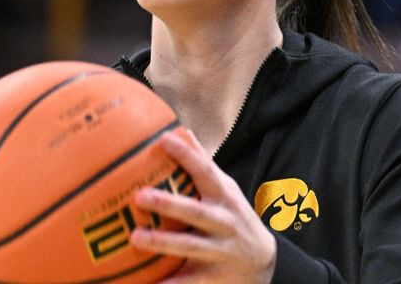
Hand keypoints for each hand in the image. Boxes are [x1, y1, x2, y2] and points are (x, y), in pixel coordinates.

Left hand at [130, 131, 276, 282]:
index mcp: (223, 195)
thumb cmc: (234, 216)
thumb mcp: (225, 188)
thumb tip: (182, 131)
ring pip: (190, 245)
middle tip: (139, 196)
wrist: (264, 262)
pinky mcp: (213, 276)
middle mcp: (223, 221)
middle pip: (195, 210)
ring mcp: (220, 249)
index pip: (205, 170)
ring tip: (135, 237)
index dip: (185, 154)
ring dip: (162, 242)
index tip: (163, 140)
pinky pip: (188, 281)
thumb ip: (204, 164)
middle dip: (168, 203)